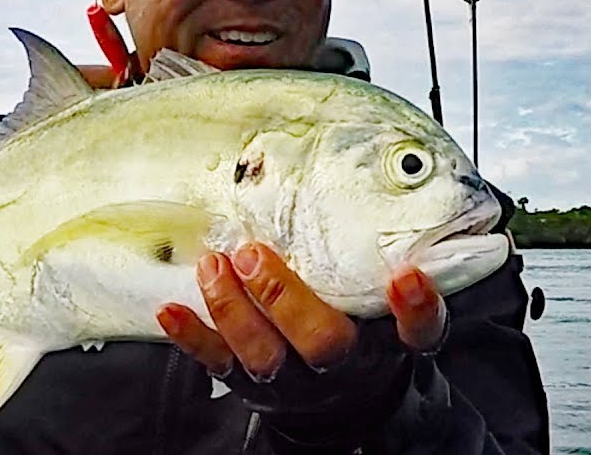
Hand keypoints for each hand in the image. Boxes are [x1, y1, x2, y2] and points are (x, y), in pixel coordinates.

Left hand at [156, 242, 446, 415]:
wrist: (344, 401)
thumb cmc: (363, 332)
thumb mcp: (387, 306)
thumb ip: (391, 267)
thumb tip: (405, 189)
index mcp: (385, 343)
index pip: (419, 332)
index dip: (416, 308)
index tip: (406, 276)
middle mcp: (341, 367)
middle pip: (323, 343)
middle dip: (284, 297)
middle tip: (254, 254)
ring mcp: (292, 379)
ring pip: (263, 356)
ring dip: (233, 308)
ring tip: (215, 266)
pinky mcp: (250, 383)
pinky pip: (218, 364)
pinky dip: (192, 337)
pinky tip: (171, 309)